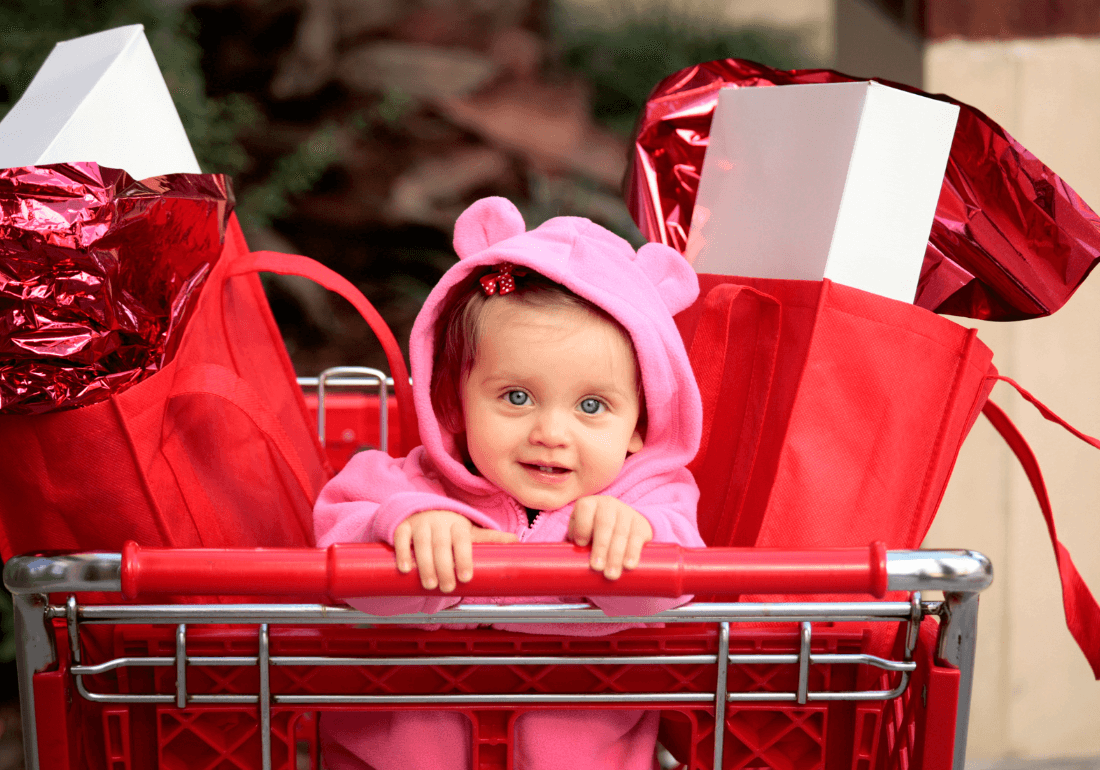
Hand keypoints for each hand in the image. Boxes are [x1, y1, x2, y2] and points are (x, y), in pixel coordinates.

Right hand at [393, 510, 517, 592]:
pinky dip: (402, 553)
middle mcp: (439, 522)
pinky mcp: (403, 527)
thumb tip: (517, 542)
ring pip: (422, 543)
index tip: (466, 577)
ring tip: (430, 585)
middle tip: (447, 588)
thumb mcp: (470, 532)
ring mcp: (420, 524)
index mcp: (458, 524)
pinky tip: (405, 569)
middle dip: (444, 568)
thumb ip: (490, 539)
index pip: (463, 540)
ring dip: (425, 565)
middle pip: (441, 545)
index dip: (464, 558)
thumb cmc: (451, 528)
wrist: (424, 510)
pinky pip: (401, 538)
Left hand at [567, 496, 653, 579]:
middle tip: (596, 567)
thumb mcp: (580, 531)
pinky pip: (637, 537)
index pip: (584, 509)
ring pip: (621, 533)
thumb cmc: (593, 533)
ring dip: (615, 555)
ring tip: (611, 574)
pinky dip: (633, 552)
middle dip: (600, 547)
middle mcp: (608, 504)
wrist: (621, 524)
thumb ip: (573, 542)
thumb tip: (565, 562)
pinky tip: (628, 565)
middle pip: (604, 524)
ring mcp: (626, 512)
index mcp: (589, 504)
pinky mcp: (640, 523)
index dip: (582, 527)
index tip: (581, 545)